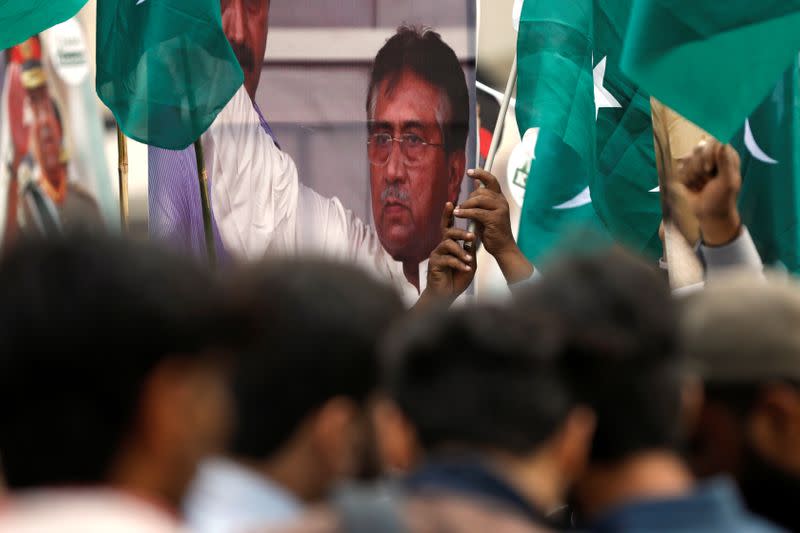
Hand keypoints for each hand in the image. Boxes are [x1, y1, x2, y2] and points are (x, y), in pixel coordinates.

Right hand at [421, 202, 475, 304]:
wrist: (447, 295)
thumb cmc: (458, 277)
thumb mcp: (468, 262)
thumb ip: (469, 249)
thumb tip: (473, 236)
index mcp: (449, 243)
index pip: (448, 226)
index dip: (448, 214)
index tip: (450, 202)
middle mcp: (441, 246)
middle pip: (449, 232)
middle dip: (461, 232)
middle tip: (472, 236)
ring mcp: (436, 254)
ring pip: (448, 244)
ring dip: (461, 252)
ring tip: (469, 261)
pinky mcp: (434, 264)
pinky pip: (447, 259)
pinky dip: (458, 264)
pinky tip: (466, 269)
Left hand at [453, 169, 533, 283]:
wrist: (502, 247)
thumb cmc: (491, 231)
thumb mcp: (485, 212)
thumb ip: (480, 199)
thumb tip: (476, 184)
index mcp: (500, 198)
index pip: (491, 180)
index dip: (481, 174)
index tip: (469, 172)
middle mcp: (502, 201)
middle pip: (480, 191)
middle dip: (468, 198)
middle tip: (461, 208)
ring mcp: (500, 209)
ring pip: (478, 200)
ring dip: (465, 205)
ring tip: (457, 211)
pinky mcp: (495, 218)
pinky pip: (476, 212)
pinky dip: (465, 212)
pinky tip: (457, 214)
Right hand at [679, 140, 741, 245]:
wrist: (709, 215)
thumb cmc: (722, 199)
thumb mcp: (728, 181)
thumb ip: (726, 162)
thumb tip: (722, 142)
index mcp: (726, 155)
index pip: (713, 141)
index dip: (708, 154)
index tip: (709, 169)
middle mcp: (713, 156)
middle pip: (698, 149)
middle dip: (699, 168)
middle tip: (707, 181)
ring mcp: (699, 163)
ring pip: (686, 159)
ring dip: (693, 176)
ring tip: (701, 186)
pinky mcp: (687, 171)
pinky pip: (679, 169)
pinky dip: (685, 180)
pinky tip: (693, 187)